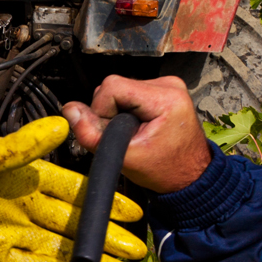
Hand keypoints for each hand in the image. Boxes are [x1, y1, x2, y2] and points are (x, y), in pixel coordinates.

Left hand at [0, 116, 146, 261]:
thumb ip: (22, 147)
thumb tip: (64, 125)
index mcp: (22, 176)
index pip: (72, 190)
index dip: (102, 201)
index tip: (133, 212)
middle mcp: (20, 204)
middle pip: (70, 223)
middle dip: (102, 236)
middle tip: (136, 253)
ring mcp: (6, 230)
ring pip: (55, 247)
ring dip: (85, 258)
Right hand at [62, 76, 212, 193]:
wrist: (190, 176)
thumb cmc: (166, 170)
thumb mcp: (125, 157)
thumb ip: (93, 134)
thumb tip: (71, 110)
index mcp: (166, 98)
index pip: (112, 86)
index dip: (102, 109)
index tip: (112, 132)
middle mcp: (169, 85)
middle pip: (115, 86)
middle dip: (109, 112)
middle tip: (123, 136)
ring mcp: (167, 86)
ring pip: (120, 89)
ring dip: (117, 111)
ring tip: (131, 133)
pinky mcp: (163, 90)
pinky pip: (130, 92)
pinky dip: (126, 110)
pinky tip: (136, 126)